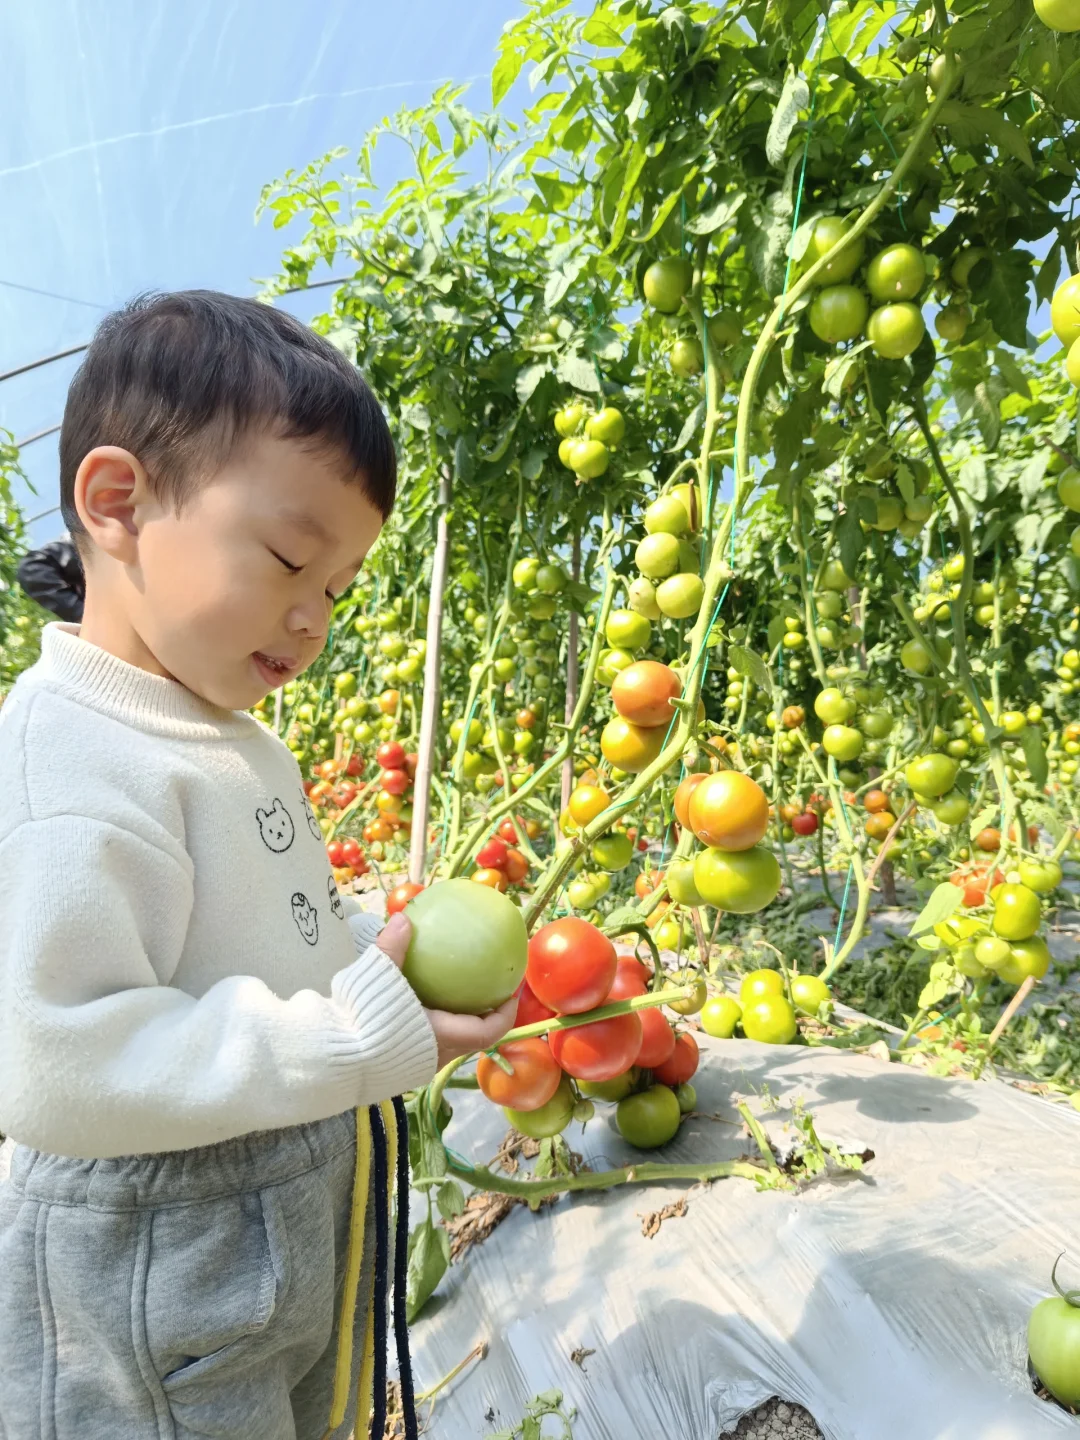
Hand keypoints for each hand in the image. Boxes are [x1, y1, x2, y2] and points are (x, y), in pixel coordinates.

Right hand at [376, 911, 518, 1065]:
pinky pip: (427, 1045)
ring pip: (449, 1043)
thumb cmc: (361, 1022)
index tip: (510, 991)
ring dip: (457, 1021)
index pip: (488, 1030)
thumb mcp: (377, 978)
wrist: (329, 1061)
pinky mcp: (398, 1069)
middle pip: (472, 1038)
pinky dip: (433, 1025)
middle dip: (482, 1015)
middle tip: (485, 989)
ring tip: (453, 994)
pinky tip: (417, 1004)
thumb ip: (391, 948)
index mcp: (441, 1036)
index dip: (505, 1012)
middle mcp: (434, 1056)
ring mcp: (416, 1065)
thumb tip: (403, 919)